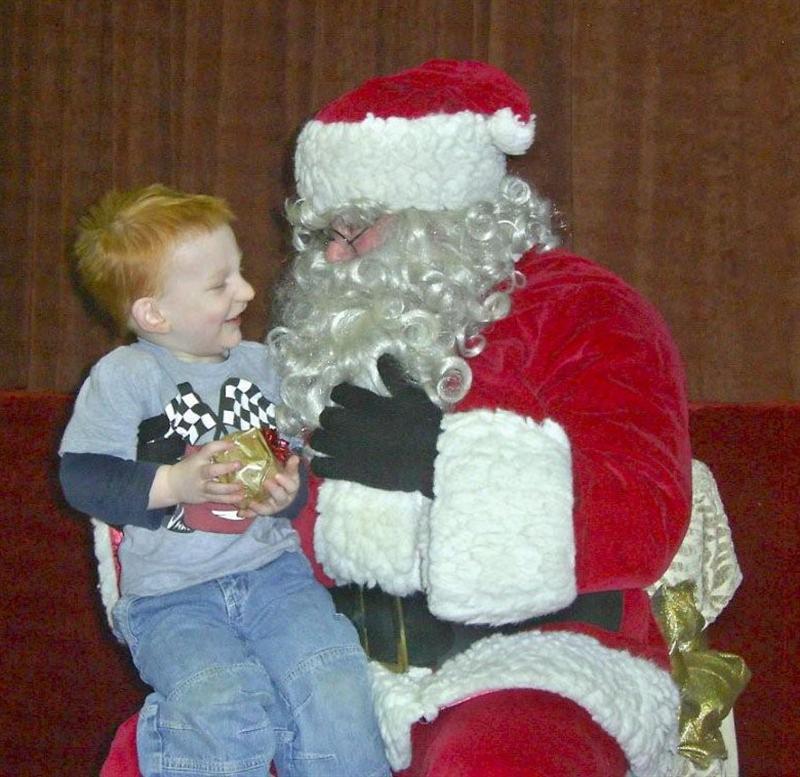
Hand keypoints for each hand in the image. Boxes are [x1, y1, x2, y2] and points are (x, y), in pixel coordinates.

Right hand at [149, 440, 244, 508]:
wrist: (171, 485)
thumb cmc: (188, 469)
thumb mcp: (196, 458)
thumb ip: (212, 455)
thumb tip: (232, 447)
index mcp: (197, 460)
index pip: (208, 450)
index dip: (221, 446)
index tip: (233, 444)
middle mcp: (199, 473)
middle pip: (211, 471)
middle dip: (225, 468)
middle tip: (239, 464)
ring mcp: (201, 487)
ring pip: (216, 488)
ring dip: (230, 488)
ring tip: (242, 485)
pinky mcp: (204, 497)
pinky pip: (218, 499)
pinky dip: (230, 499)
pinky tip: (240, 497)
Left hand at [237, 455, 300, 516]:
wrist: (285, 497)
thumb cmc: (286, 482)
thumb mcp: (290, 474)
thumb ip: (291, 466)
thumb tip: (294, 457)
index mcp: (290, 489)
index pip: (291, 486)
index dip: (285, 482)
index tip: (277, 475)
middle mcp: (283, 500)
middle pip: (280, 497)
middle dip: (273, 490)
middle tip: (266, 482)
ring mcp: (273, 507)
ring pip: (267, 509)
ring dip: (259, 507)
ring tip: (251, 502)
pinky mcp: (263, 511)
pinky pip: (255, 514)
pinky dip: (248, 514)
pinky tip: (240, 512)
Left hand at [310, 354, 441, 495]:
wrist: (431, 458)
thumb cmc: (424, 425)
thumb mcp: (411, 395)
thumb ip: (393, 376)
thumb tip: (382, 356)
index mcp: (363, 403)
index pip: (339, 393)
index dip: (342, 395)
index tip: (347, 400)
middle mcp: (348, 423)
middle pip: (325, 416)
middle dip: (332, 418)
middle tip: (343, 424)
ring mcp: (345, 448)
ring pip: (317, 440)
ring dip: (323, 439)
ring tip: (333, 443)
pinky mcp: (347, 470)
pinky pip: (319, 466)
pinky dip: (320, 463)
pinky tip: (328, 463)